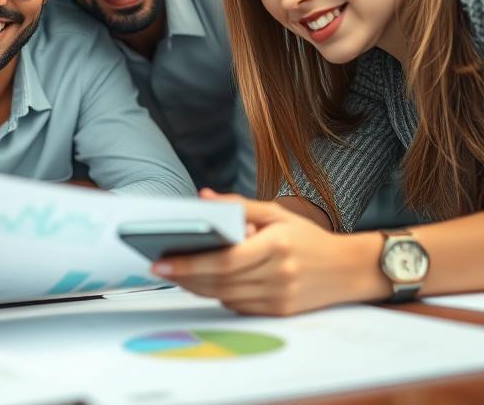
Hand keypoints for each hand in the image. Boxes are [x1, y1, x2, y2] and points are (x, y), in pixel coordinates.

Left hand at [151, 190, 384, 315]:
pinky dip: (218, 295)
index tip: (161, 261)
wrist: (350, 269)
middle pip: (220, 281)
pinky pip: (238, 306)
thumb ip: (238, 205)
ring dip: (196, 287)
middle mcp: (278, 274)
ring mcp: (280, 297)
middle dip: (185, 276)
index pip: (224, 260)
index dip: (190, 263)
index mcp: (276, 246)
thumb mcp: (277, 213)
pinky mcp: (280, 312)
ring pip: (225, 297)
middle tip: (158, 267)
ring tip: (174, 274)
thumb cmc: (308, 237)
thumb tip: (202, 197)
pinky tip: (203, 283)